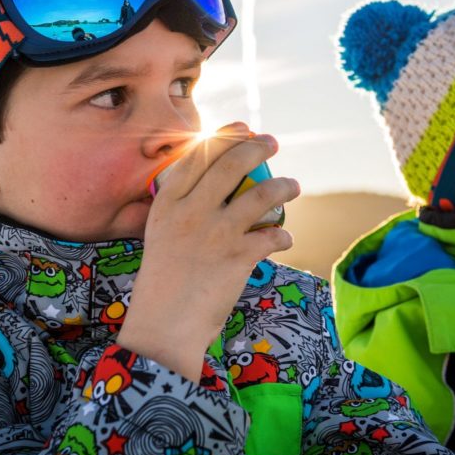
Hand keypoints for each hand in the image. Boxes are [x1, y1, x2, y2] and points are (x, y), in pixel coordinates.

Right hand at [116, 122, 299, 381]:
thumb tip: (215, 184)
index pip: (200, 155)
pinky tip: (284, 239)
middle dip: (258, 146)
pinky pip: (272, 235)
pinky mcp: (238, 256)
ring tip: (292, 186)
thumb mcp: (161, 234)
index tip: (244, 128)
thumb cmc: (163, 282)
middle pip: (232, 163)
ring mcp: (215, 232)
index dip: (226, 136)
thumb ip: (182, 207)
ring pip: (262, 194)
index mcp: (168, 202)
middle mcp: (191, 210)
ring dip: (283, 186)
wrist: (164, 326)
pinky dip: (283, 236)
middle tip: (272, 143)